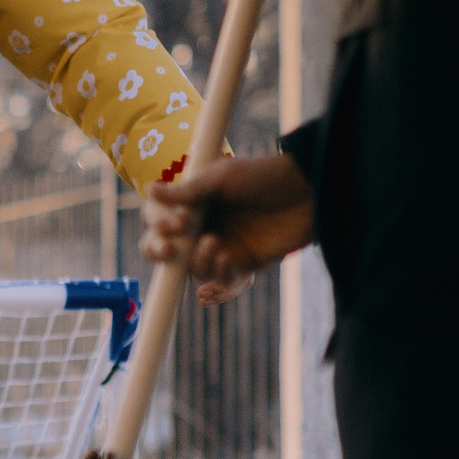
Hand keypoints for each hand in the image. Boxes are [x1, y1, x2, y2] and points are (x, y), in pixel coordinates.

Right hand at [142, 152, 314, 294]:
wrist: (308, 192)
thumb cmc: (264, 177)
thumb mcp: (223, 178)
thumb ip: (188, 191)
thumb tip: (150, 190)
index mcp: (193, 204)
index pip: (159, 220)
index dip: (158, 226)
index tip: (175, 223)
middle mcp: (202, 227)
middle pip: (167, 250)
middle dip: (160, 252)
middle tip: (168, 250)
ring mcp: (222, 247)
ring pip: (193, 269)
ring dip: (198, 261)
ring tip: (215, 244)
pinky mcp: (243, 265)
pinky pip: (222, 282)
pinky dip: (220, 277)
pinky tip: (228, 259)